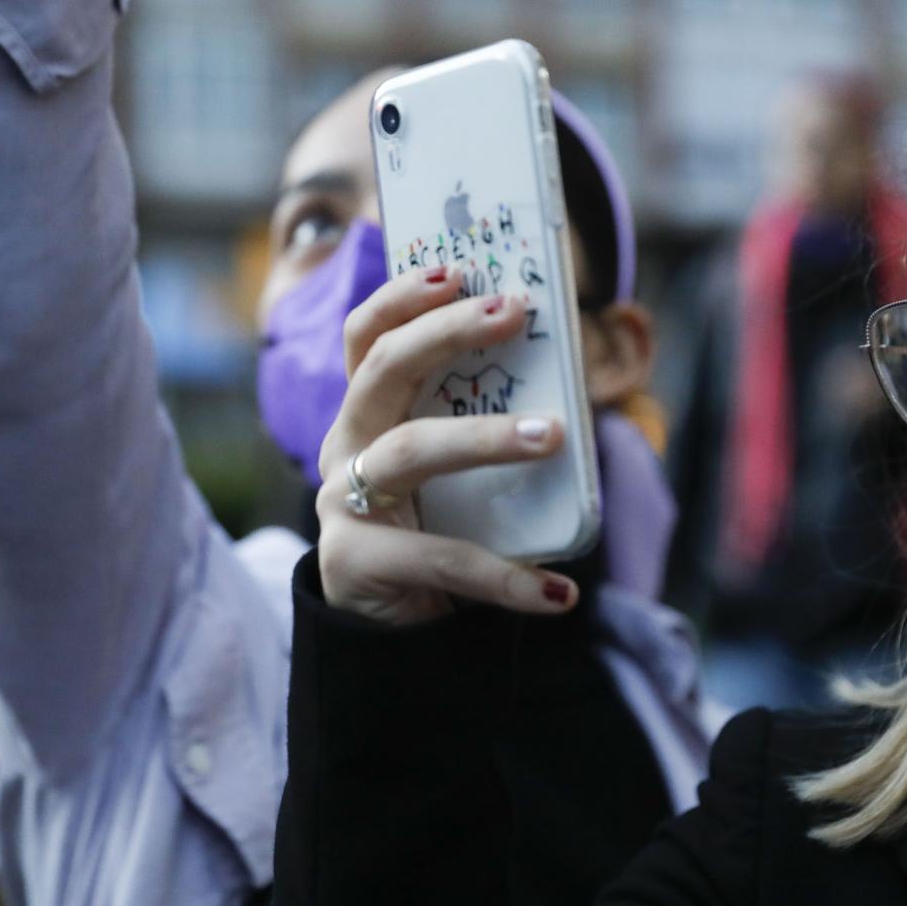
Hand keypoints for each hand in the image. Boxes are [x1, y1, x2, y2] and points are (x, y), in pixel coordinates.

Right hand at [314, 268, 579, 625]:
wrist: (392, 635)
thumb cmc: (434, 533)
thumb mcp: (455, 472)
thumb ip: (481, 423)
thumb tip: (565, 379)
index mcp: (365, 414)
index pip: (367, 337)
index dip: (402, 297)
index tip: (458, 270)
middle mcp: (343, 446)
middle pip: (381, 371)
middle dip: (444, 334)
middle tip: (512, 312)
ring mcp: (342, 503)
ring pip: (411, 451)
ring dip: (486, 437)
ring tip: (553, 436)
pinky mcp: (358, 561)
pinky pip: (442, 558)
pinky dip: (507, 577)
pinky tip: (557, 592)